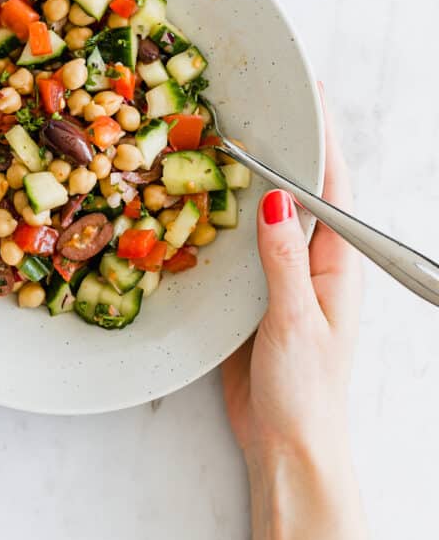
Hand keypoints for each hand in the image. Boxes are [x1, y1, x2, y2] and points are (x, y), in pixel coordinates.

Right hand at [222, 96, 361, 464]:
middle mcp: (314, 262)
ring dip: (251, 178)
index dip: (324, 137)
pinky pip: (241, 246)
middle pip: (302, 190)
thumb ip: (284, 261)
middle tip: (257, 103)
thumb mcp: (296, 322)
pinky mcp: (254, 296)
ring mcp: (283, 277)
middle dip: (287, 145)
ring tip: (223, 137)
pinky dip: (224, 218)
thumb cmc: (306, 391)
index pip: (334, 186)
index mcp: (337, 264)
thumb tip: (277, 199)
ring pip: (268, 214)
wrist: (287, 446)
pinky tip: (201, 201)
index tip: (310, 93)